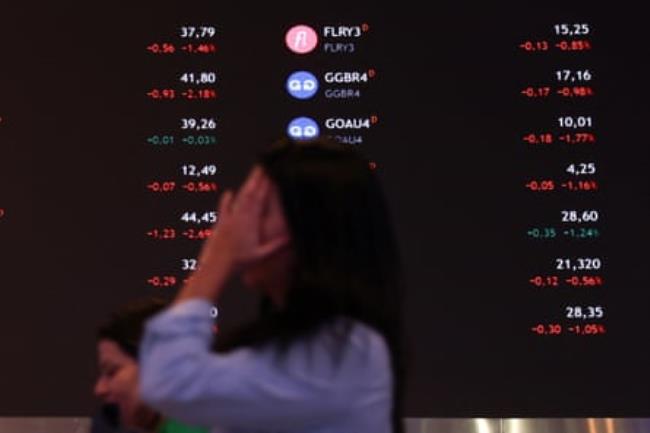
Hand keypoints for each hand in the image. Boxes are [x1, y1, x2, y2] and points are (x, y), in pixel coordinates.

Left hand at [176, 167, 289, 301]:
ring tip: (253, 175)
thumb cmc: (239, 263)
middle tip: (263, 165)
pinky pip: (224, 208)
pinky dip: (227, 200)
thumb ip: (277, 246)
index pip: (260, 199)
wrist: (216, 267)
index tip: (271, 174)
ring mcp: (229, 219)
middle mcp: (239, 217)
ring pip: (239, 198)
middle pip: (250, 193)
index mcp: (250, 222)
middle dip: (257, 178)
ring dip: (246, 185)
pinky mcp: (221, 224)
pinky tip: (229, 192)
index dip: (266, 186)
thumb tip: (292, 238)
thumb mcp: (261, 255)